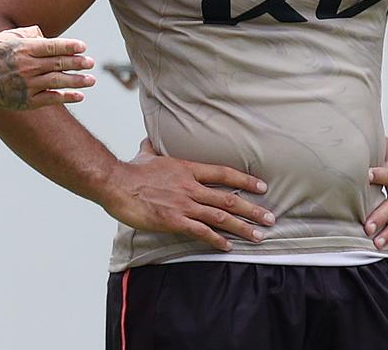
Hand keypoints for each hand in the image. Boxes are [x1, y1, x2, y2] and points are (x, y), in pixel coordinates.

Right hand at [0, 29, 95, 110]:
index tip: (83, 47)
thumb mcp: (5, 39)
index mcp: (22, 49)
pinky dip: (66, 97)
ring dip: (77, 81)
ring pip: (57, 82)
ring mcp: (27, 85)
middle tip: (91, 62)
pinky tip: (79, 96)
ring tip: (91, 80)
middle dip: (77, 63)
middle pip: (58, 63)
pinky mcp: (27, 101)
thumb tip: (44, 34)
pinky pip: (51, 99)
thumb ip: (26, 35)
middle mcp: (26, 67)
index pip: (51, 46)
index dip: (69, 46)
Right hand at [102, 139, 274, 251]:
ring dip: (242, 227)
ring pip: (220, 216)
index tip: (262, 187)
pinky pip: (201, 231)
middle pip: (228, 197)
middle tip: (271, 218)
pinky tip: (228, 246)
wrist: (116, 183)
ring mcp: (184, 204)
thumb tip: (148, 141)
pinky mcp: (174, 220)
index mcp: (187, 169)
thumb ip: (152, 150)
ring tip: (259, 236)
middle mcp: (190, 186)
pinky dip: (217, 239)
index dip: (244, 180)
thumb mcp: (145, 155)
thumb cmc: (130, 170)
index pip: (223, 173)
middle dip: (253, 209)